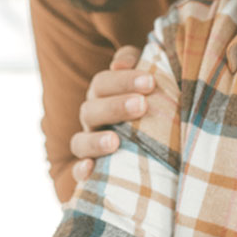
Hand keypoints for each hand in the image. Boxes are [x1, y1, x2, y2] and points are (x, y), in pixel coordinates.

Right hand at [70, 46, 152, 183]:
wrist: (160, 139)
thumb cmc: (153, 101)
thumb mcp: (148, 80)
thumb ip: (137, 63)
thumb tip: (120, 64)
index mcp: (102, 94)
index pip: (103, 83)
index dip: (124, 80)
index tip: (150, 81)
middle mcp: (92, 118)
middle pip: (91, 110)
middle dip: (115, 107)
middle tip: (141, 105)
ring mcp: (89, 145)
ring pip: (80, 142)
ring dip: (95, 141)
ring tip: (115, 141)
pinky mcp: (92, 171)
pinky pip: (77, 173)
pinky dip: (80, 171)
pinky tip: (91, 169)